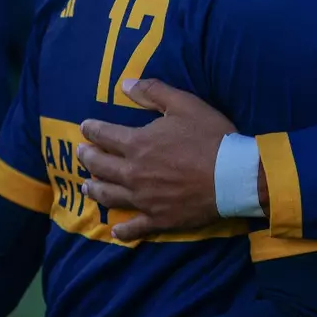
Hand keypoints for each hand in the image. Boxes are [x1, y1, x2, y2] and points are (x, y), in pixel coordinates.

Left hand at [78, 78, 235, 239]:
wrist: (234, 176)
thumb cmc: (210, 137)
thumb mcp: (184, 104)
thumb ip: (153, 92)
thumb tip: (125, 84)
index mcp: (138, 144)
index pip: (105, 135)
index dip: (92, 130)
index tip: (85, 127)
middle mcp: (133, 173)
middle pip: (101, 167)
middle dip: (88, 158)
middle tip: (82, 154)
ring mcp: (144, 199)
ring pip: (110, 196)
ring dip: (95, 190)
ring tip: (86, 187)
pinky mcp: (158, 218)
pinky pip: (134, 227)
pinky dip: (122, 231)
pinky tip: (114, 231)